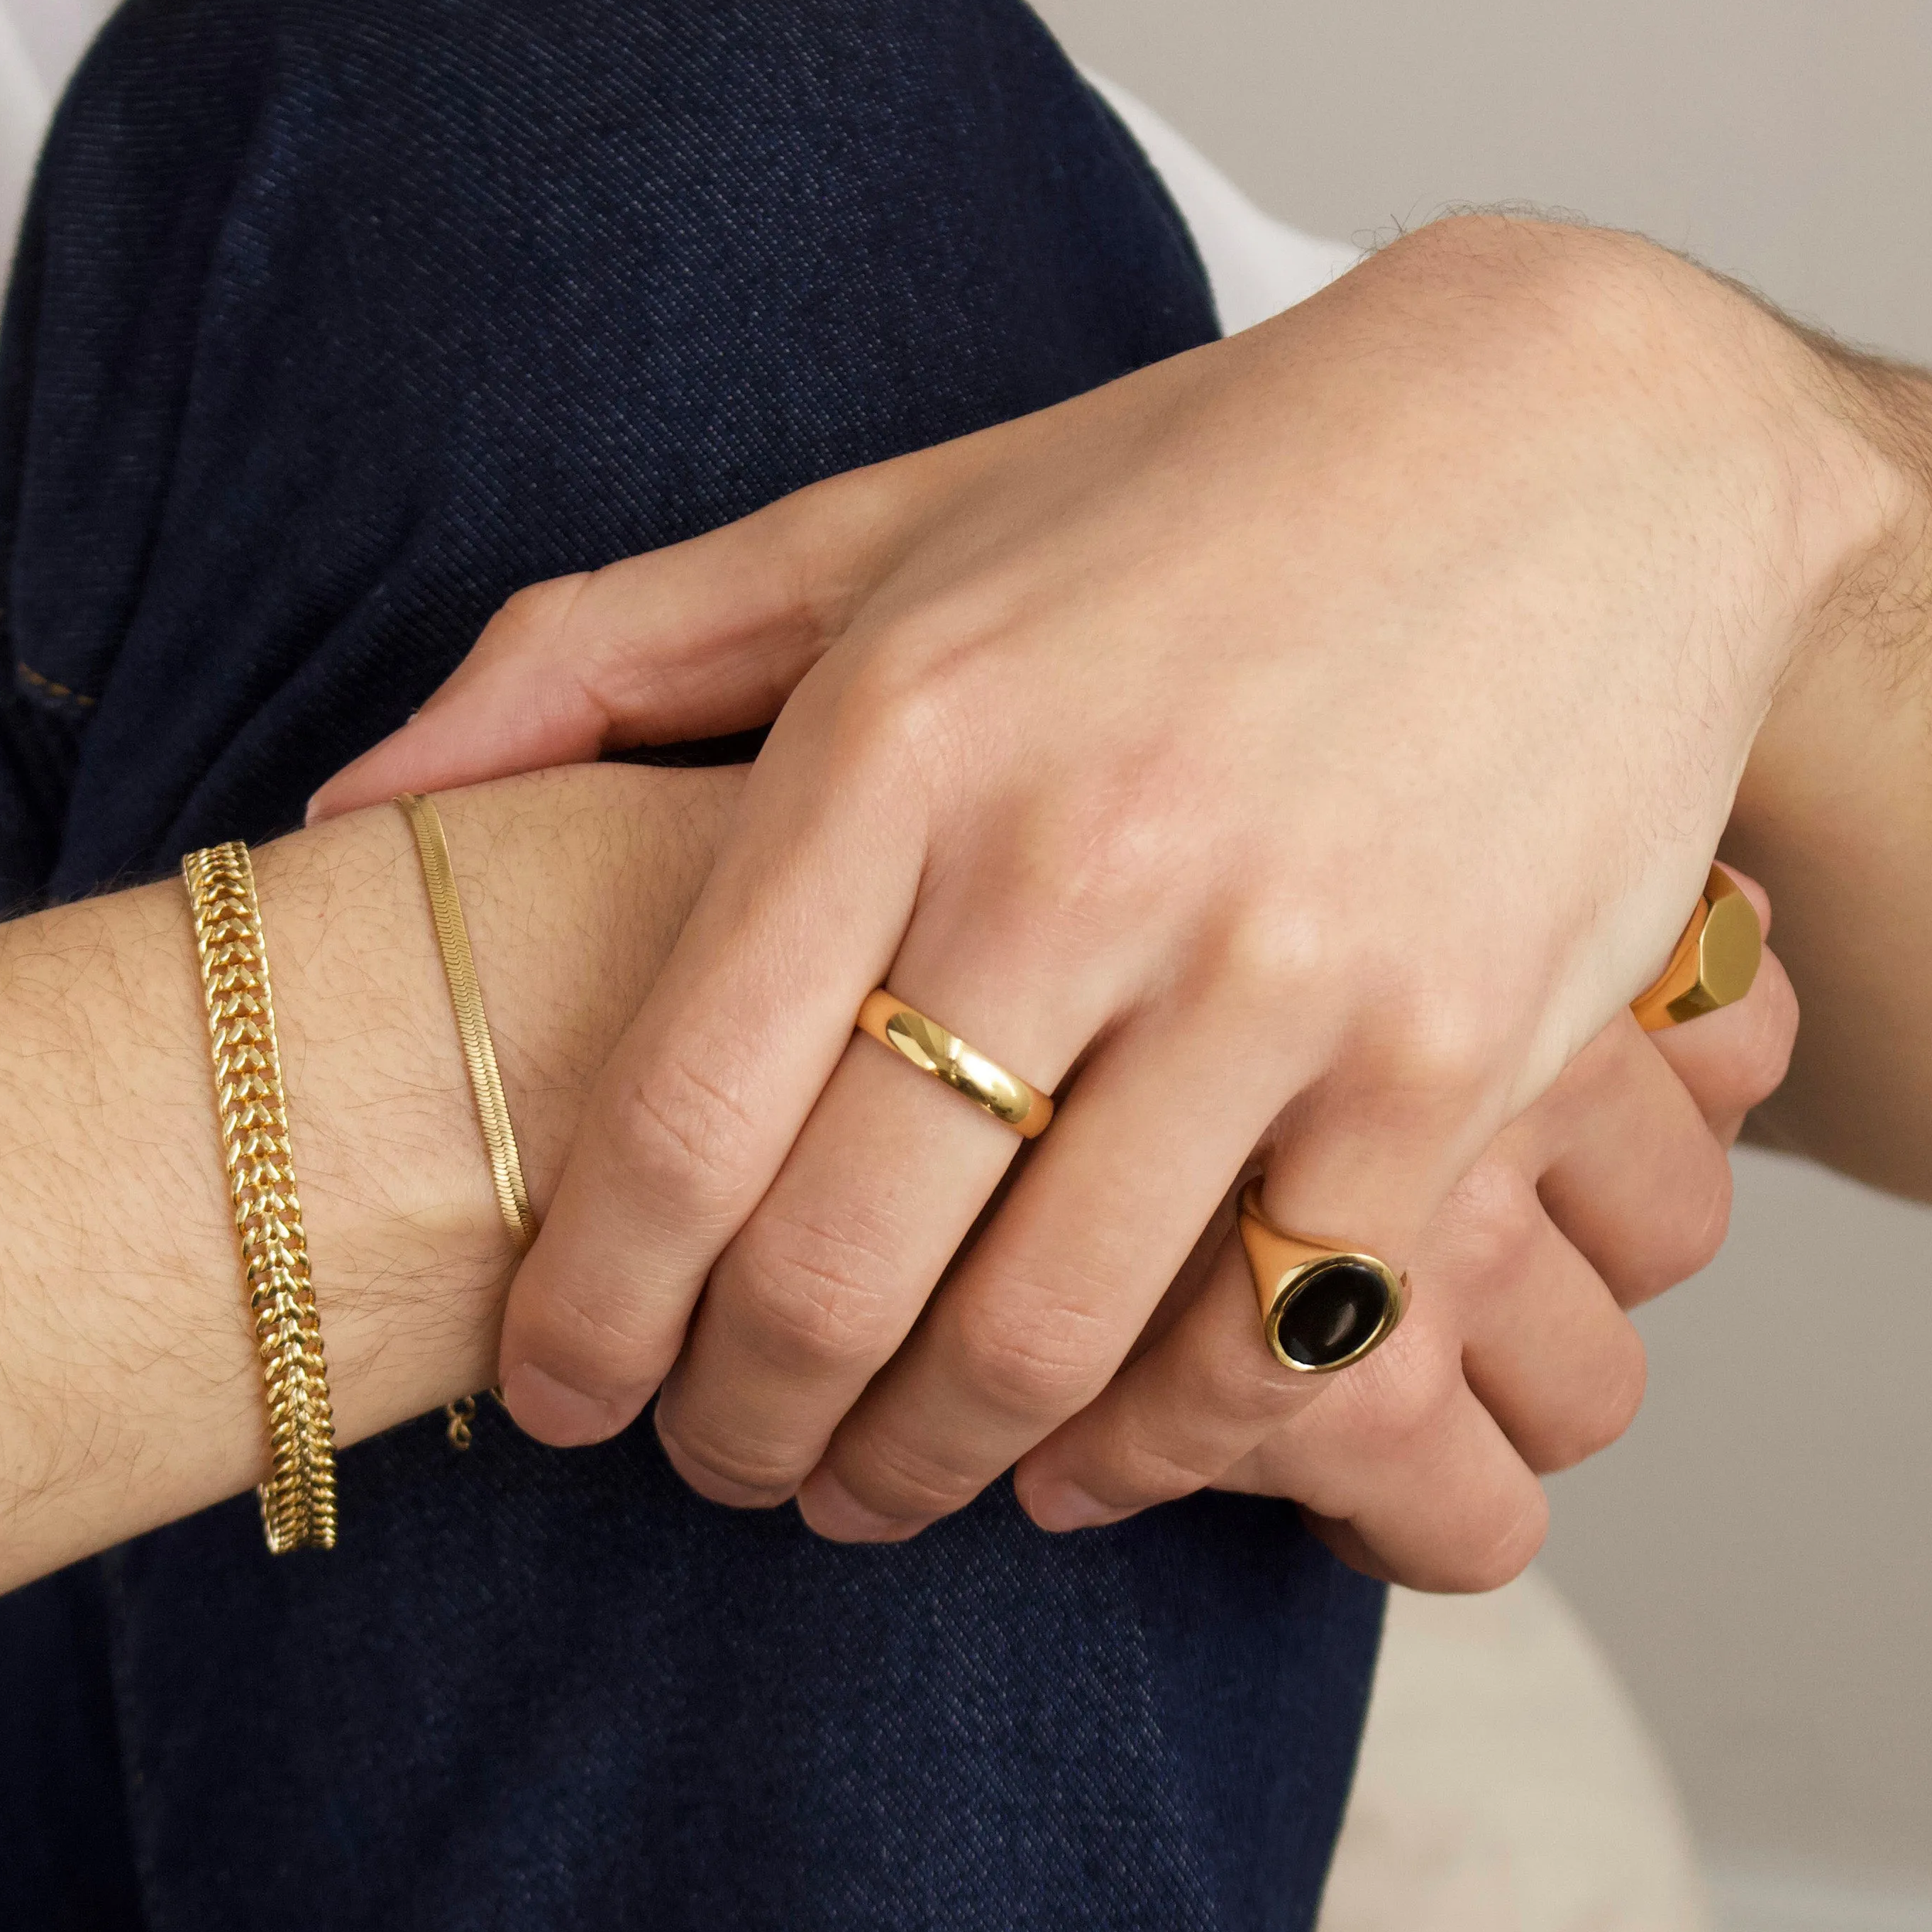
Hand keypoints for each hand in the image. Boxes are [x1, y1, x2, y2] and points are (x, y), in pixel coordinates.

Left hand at [316, 216, 1888, 1534]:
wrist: (1579, 446)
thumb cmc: (1190, 504)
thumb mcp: (881, 530)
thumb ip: (595, 655)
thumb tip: (351, 813)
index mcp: (902, 731)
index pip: (679, 1112)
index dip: (592, 1310)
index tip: (558, 1398)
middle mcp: (1081, 856)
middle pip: (837, 1267)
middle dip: (742, 1424)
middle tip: (715, 1467)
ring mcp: (1284, 969)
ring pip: (1042, 1340)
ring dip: (923, 1465)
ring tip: (871, 1486)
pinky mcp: (1459, 1059)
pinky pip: (1263, 1343)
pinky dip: (1151, 1450)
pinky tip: (1082, 1462)